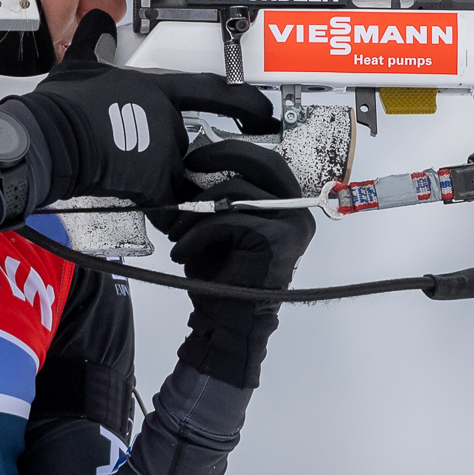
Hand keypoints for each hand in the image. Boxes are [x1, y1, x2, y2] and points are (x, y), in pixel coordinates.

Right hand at [5, 10, 279, 208]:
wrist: (48, 138)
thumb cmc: (62, 106)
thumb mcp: (80, 62)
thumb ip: (95, 41)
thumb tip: (98, 23)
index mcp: (157, 89)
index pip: (211, 92)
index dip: (242, 102)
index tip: (261, 111)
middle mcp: (167, 119)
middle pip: (187, 139)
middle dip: (166, 150)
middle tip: (133, 153)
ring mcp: (163, 152)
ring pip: (179, 171)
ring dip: (162, 178)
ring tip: (127, 177)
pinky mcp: (153, 184)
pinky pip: (169, 205)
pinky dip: (165, 212)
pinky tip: (151, 211)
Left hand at [161, 139, 315, 291]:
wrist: (228, 322)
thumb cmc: (222, 277)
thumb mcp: (215, 226)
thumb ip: (212, 198)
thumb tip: (186, 168)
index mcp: (287, 204)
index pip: (264, 163)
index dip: (230, 152)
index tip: (195, 160)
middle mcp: (298, 211)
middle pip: (262, 163)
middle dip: (221, 157)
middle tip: (189, 166)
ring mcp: (293, 225)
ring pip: (237, 191)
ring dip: (196, 210)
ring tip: (175, 232)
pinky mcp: (278, 239)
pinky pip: (229, 220)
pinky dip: (197, 234)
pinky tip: (181, 252)